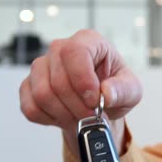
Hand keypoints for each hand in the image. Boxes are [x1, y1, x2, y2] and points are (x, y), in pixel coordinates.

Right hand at [19, 29, 142, 153]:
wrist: (100, 104)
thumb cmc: (115, 89)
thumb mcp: (132, 90)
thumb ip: (124, 90)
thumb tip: (107, 93)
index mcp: (89, 41)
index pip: (75, 52)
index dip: (82, 80)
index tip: (94, 100)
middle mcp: (61, 49)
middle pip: (57, 79)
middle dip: (77, 105)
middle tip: (91, 116)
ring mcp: (42, 67)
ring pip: (42, 94)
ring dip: (64, 114)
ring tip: (80, 118)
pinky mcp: (29, 86)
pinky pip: (31, 107)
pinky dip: (50, 119)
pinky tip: (64, 116)